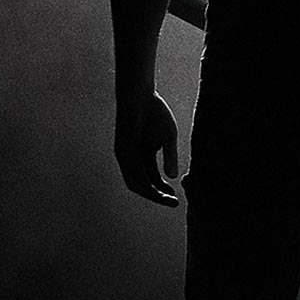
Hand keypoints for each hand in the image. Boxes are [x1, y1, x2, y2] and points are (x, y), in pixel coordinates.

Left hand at [115, 90, 179, 206]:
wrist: (139, 96)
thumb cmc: (155, 113)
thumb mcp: (168, 137)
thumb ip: (170, 156)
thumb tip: (173, 178)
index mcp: (145, 156)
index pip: (153, 179)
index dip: (164, 190)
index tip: (177, 198)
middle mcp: (133, 160)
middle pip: (144, 184)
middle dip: (158, 195)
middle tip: (173, 202)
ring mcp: (126, 157)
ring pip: (136, 182)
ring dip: (150, 192)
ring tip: (165, 198)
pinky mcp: (122, 151)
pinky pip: (131, 171)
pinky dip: (142, 181)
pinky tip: (154, 187)